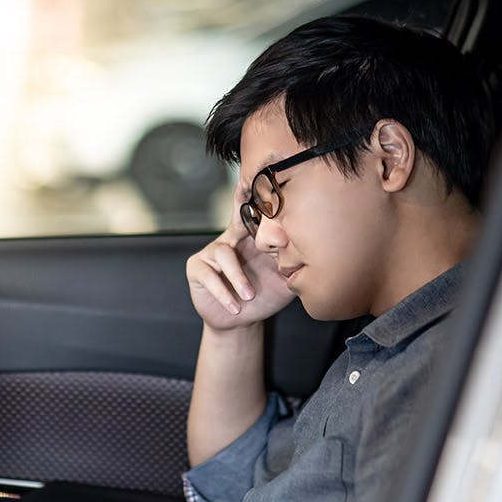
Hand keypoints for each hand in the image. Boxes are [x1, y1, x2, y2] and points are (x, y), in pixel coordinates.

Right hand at [186, 199, 293, 331]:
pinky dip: (222, 292)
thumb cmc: (264, 297)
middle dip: (241, 199)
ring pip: (224, 253)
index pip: (261, 214)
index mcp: (256, 238)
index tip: (269, 179)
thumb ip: (292, 265)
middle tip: (245, 188)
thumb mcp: (283, 281)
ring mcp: (213, 251)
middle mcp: (233, 238)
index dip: (262, 194)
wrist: (242, 321)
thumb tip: (304, 252)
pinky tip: (234, 306)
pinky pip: (209, 275)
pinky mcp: (197, 268)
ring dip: (238, 277)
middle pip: (238, 216)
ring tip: (249, 296)